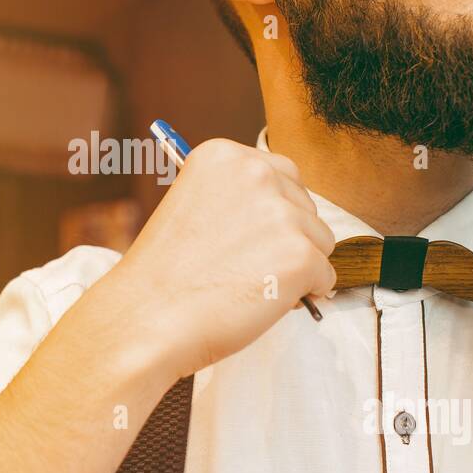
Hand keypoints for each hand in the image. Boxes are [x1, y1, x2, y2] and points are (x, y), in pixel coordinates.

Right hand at [105, 138, 336, 380]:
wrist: (146, 318)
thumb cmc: (164, 274)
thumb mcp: (192, 206)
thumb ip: (237, 198)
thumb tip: (286, 216)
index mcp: (224, 154)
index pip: (281, 174)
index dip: (268, 213)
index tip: (245, 237)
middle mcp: (256, 172)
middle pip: (305, 205)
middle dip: (288, 236)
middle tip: (248, 266)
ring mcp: (281, 213)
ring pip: (320, 241)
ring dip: (296, 266)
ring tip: (250, 283)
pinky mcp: (300, 255)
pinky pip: (326, 276)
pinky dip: (306, 294)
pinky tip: (266, 300)